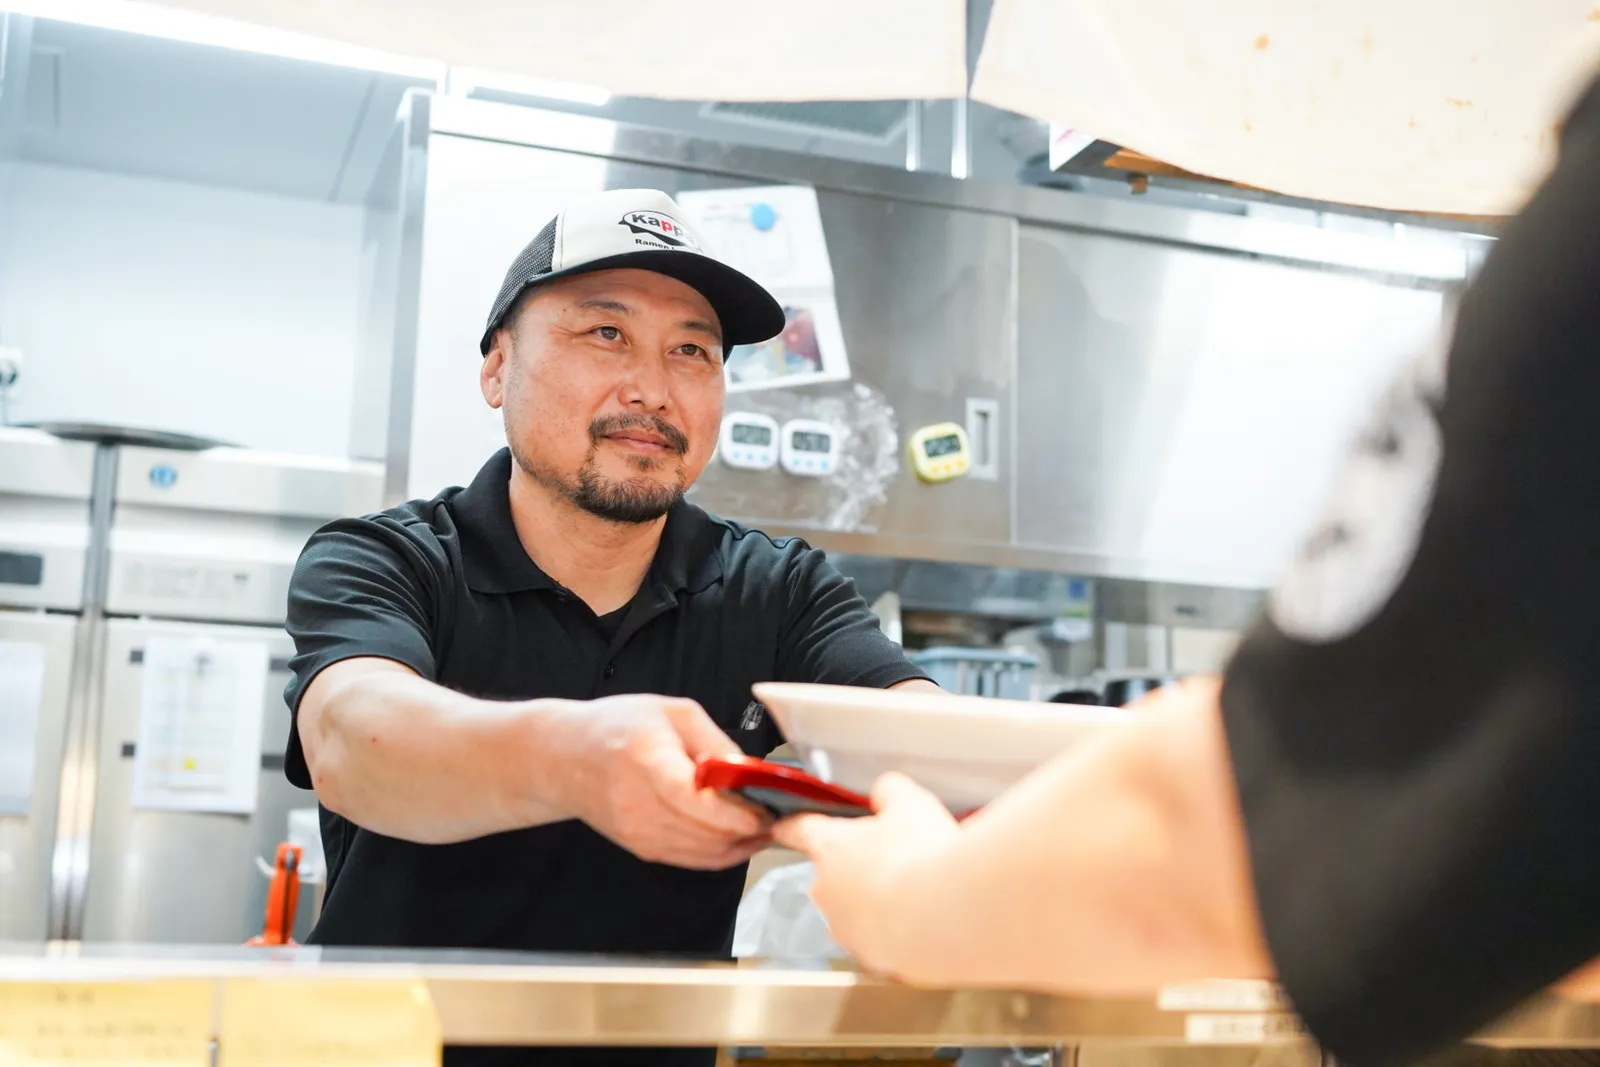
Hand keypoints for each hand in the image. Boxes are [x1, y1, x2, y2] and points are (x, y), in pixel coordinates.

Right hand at [546, 694, 771, 869]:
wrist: (564, 758)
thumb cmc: (617, 726)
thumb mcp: (672, 712)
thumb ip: (715, 741)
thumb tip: (751, 772)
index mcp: (647, 760)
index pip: (691, 799)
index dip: (732, 814)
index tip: (761, 812)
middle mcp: (639, 803)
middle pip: (704, 833)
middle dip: (748, 831)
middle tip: (778, 817)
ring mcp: (637, 831)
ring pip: (702, 853)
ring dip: (740, 846)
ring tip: (764, 827)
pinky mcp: (640, 847)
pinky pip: (690, 860)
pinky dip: (720, 854)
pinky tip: (740, 839)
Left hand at [773, 773, 959, 976]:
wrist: (944, 917)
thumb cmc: (919, 852)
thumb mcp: (911, 805)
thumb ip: (891, 791)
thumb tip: (884, 792)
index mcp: (828, 847)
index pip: (799, 830)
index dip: (793, 826)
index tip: (783, 826)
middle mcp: (825, 890)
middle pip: (832, 873)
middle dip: (856, 867)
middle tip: (893, 858)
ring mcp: (844, 929)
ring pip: (853, 909)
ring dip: (874, 902)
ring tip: (914, 894)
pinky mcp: (868, 958)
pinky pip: (877, 939)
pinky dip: (893, 932)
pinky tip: (922, 922)